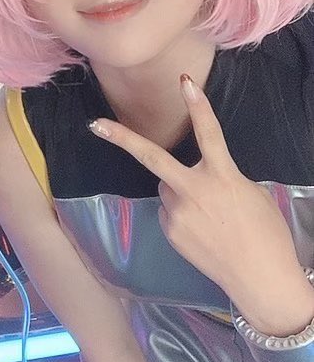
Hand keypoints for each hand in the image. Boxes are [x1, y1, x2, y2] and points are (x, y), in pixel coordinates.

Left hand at [88, 75, 302, 311]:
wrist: (260, 279)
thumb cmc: (266, 233)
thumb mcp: (251, 194)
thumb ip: (220, 178)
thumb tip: (197, 179)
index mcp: (222, 176)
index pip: (209, 134)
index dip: (198, 106)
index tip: (184, 82)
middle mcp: (194, 191)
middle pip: (152, 158)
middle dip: (121, 138)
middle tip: (95, 124)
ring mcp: (178, 213)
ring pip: (167, 189)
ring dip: (179, 192)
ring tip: (209, 215)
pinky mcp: (171, 232)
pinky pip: (170, 212)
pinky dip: (182, 215)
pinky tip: (202, 231)